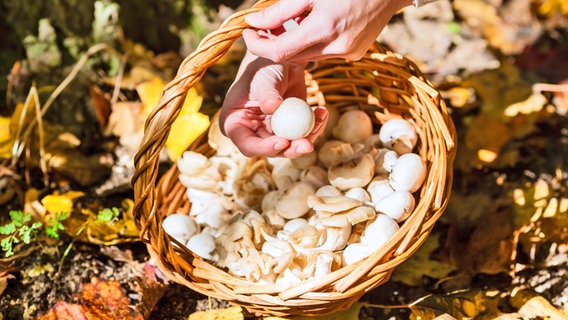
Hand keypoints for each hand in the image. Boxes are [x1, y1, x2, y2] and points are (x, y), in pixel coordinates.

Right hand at [219, 50, 327, 157]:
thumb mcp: (263, 79)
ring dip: (308, 138)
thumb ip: (267, 93)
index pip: (247, 144)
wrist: (281, 63)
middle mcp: (252, 133)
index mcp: (235, 124)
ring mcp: (272, 133)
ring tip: (321, 116)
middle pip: (271, 150)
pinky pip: (303, 136)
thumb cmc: (264, 67)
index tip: (283, 142)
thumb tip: (272, 108)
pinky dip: (315, 127)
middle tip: (307, 145)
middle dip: (291, 149)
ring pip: (290, 146)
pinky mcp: (289, 130)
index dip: (264, 148)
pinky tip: (322, 111)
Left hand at [243, 0, 412, 61]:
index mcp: (324, 28)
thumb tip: (253, 22)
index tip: (248, 32)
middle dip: (273, 44)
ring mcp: (348, 53)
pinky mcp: (355, 55)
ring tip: (293, 20)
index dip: (258, 45)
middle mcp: (337, 47)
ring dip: (294, 43)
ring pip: (308, 57)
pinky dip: (314, 43)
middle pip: (292, 57)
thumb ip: (279, 11)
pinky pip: (325, 54)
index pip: (279, 52)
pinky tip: (318, 24)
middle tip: (262, 26)